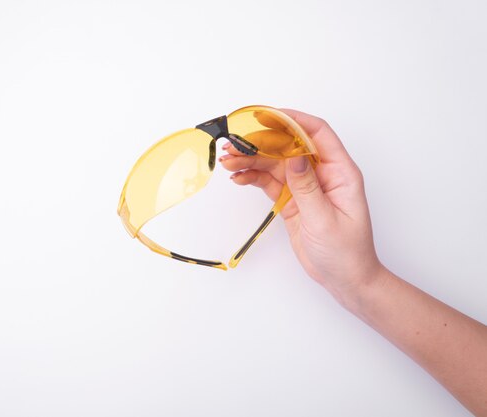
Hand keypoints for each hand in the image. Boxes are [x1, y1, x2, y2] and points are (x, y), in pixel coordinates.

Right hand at [220, 109, 383, 301]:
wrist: (345, 280)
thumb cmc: (346, 252)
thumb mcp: (325, 219)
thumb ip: (307, 187)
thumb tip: (294, 156)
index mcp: (340, 172)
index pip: (317, 133)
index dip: (292, 120)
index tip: (266, 116)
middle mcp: (322, 174)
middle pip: (289, 147)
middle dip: (262, 143)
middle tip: (234, 145)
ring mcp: (306, 186)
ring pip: (275, 164)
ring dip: (252, 161)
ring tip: (228, 162)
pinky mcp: (292, 200)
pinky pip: (270, 182)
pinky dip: (254, 178)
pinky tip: (239, 177)